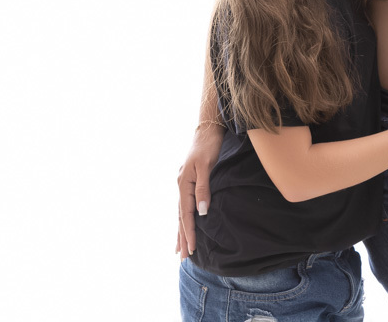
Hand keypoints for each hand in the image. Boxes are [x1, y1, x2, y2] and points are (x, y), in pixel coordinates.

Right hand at [176, 122, 223, 257]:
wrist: (207, 129)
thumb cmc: (208, 146)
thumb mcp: (207, 166)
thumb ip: (204, 188)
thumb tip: (202, 212)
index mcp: (184, 183)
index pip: (186, 214)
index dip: (189, 232)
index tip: (192, 248)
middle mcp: (181, 185)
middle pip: (180, 217)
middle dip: (182, 237)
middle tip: (183, 257)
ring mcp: (183, 184)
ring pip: (180, 213)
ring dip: (180, 231)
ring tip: (179, 249)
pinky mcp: (188, 182)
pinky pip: (183, 205)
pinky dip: (182, 218)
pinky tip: (182, 225)